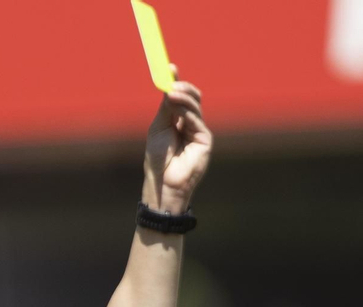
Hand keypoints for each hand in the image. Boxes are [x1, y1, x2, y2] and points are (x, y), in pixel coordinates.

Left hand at [142, 71, 211, 213]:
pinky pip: (197, 120)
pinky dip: (186, 112)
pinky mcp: (205, 140)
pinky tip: (176, 110)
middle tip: (172, 82)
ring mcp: (199, 132)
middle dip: (183, 87)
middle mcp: (190, 124)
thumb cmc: (157, 159)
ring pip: (195, 106)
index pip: (181, 97)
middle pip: (193, 98)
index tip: (170, 68)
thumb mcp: (158, 127)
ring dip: (183, 98)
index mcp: (178, 120)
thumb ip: (166, 108)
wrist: (162, 182)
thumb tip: (169, 86)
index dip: (177, 82)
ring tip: (171, 94)